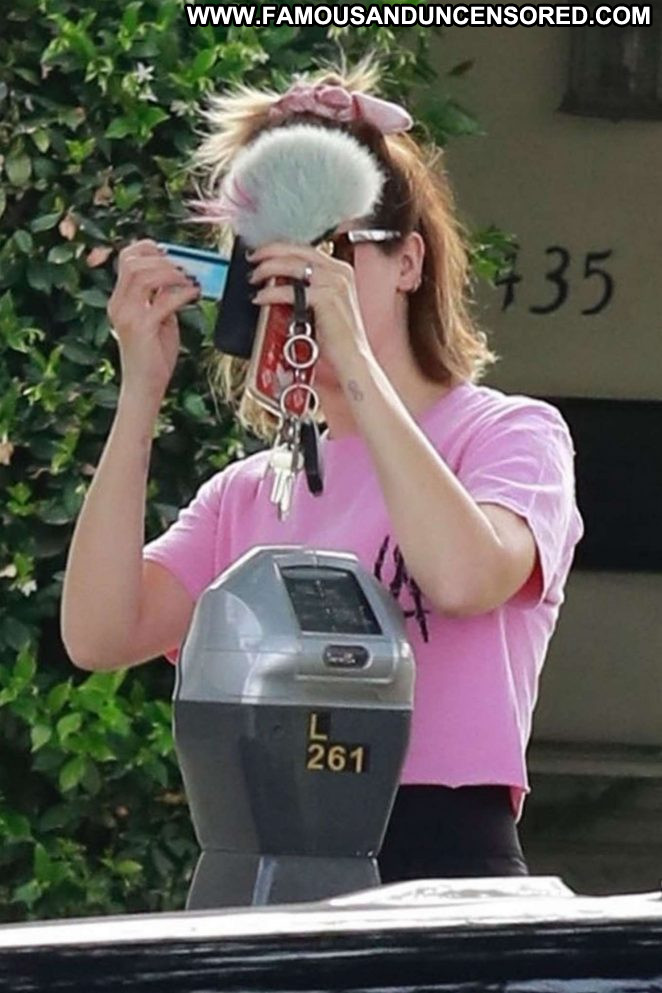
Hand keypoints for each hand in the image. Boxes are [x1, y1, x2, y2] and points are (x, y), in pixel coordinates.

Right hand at [107, 239, 200, 398]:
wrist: (145, 386)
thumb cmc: (153, 356)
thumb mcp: (158, 319)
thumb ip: (162, 297)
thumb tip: (177, 276)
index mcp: (120, 300)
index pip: (125, 259)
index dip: (147, 248)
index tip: (170, 251)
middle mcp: (118, 305)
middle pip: (133, 262)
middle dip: (163, 258)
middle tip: (185, 266)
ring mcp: (127, 315)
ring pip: (144, 275)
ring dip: (172, 272)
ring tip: (190, 279)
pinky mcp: (141, 327)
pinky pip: (163, 300)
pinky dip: (182, 293)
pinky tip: (194, 294)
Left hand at [247, 241, 370, 372]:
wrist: (352, 357)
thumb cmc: (338, 337)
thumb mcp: (324, 305)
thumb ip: (308, 289)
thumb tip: (280, 280)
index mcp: (340, 270)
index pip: (306, 249)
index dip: (281, 248)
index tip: (262, 253)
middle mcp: (339, 272)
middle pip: (298, 251)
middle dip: (270, 251)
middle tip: (252, 258)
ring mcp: (334, 283)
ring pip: (292, 265)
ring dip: (268, 269)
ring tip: (254, 278)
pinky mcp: (326, 298)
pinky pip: (290, 290)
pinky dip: (271, 293)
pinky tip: (261, 298)